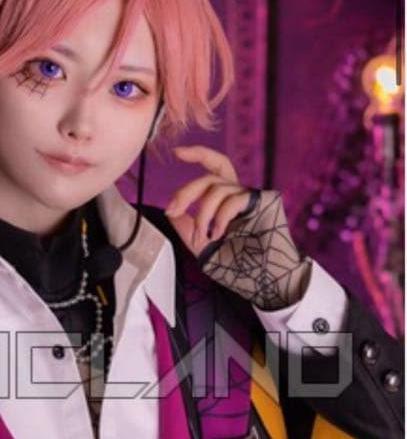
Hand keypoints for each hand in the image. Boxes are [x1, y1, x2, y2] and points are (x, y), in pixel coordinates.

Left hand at [165, 145, 309, 310]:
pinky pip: (234, 198)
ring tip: (204, 237)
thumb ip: (187, 230)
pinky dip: (221, 216)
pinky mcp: (266, 201)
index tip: (177, 153)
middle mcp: (240, 198)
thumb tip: (171, 210)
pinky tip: (219, 233)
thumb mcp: (204, 250)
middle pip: (210, 177)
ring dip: (202, 214)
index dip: (198, 156)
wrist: (267, 286)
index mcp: (228, 205)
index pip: (213, 172)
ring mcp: (253, 199)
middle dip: (186, 191)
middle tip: (173, 208)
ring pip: (217, 188)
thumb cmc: (242, 273)